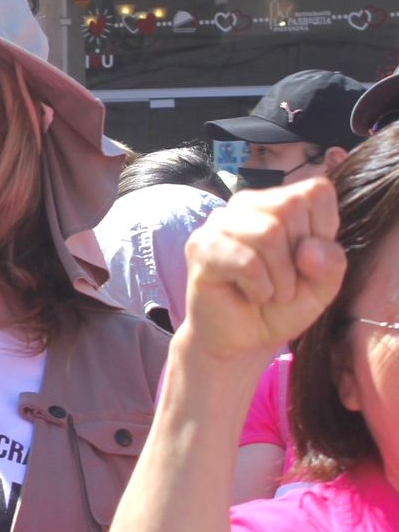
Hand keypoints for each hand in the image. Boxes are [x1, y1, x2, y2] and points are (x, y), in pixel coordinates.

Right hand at [183, 178, 345, 362]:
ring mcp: (218, 224)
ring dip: (280, 278)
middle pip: (290, 207)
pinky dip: (260, 288)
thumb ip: (331, 263)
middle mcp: (245, 205)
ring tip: (270, 293)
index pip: (315, 191)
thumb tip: (308, 250)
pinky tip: (251, 295)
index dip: (323, 229)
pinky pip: (246, 261)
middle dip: (298, 257)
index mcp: (277, 203)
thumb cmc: (279, 308)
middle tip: (284, 282)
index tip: (306, 260)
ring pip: (267, 232)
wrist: (239, 340)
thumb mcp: (322, 288)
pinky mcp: (200, 247)